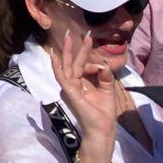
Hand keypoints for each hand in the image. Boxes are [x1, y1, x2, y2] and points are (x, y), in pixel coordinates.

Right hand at [48, 29, 118, 162]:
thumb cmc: (104, 114)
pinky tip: (55, 56)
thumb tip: (103, 64)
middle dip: (75, 47)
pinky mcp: (70, 91)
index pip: (82, 65)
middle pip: (73, 62)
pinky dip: (57, 66)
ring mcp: (70, 88)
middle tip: (76, 32)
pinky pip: (62, 76)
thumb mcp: (107, 91)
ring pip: (68, 65)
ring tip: (70, 36)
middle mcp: (73, 84)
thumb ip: (105, 77)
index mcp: (81, 84)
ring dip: (68, 51)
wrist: (102, 130)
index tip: (97, 50)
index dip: (89, 56)